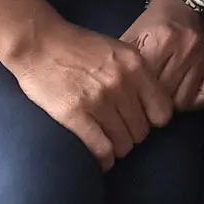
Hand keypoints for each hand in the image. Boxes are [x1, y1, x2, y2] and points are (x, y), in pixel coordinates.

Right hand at [6, 18, 173, 170]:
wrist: (40, 42)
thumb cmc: (78, 46)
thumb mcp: (117, 50)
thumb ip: (136, 73)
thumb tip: (150, 101)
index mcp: (136, 65)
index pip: (163, 111)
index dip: (153, 120)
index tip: (142, 120)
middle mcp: (122, 84)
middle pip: (142, 131)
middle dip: (132, 136)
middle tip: (120, 133)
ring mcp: (99, 100)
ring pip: (123, 144)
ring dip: (117, 149)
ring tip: (109, 144)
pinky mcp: (75, 114)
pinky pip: (101, 150)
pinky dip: (103, 160)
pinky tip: (100, 159)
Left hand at [120, 0, 203, 110]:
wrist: (184, 5)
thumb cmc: (153, 24)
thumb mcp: (133, 35)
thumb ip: (124, 62)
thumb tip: (113, 94)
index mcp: (162, 38)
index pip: (145, 83)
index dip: (134, 93)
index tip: (127, 96)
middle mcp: (185, 47)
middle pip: (163, 96)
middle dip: (150, 101)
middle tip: (142, 97)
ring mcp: (202, 58)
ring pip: (182, 101)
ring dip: (170, 103)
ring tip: (161, 93)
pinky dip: (192, 100)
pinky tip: (180, 92)